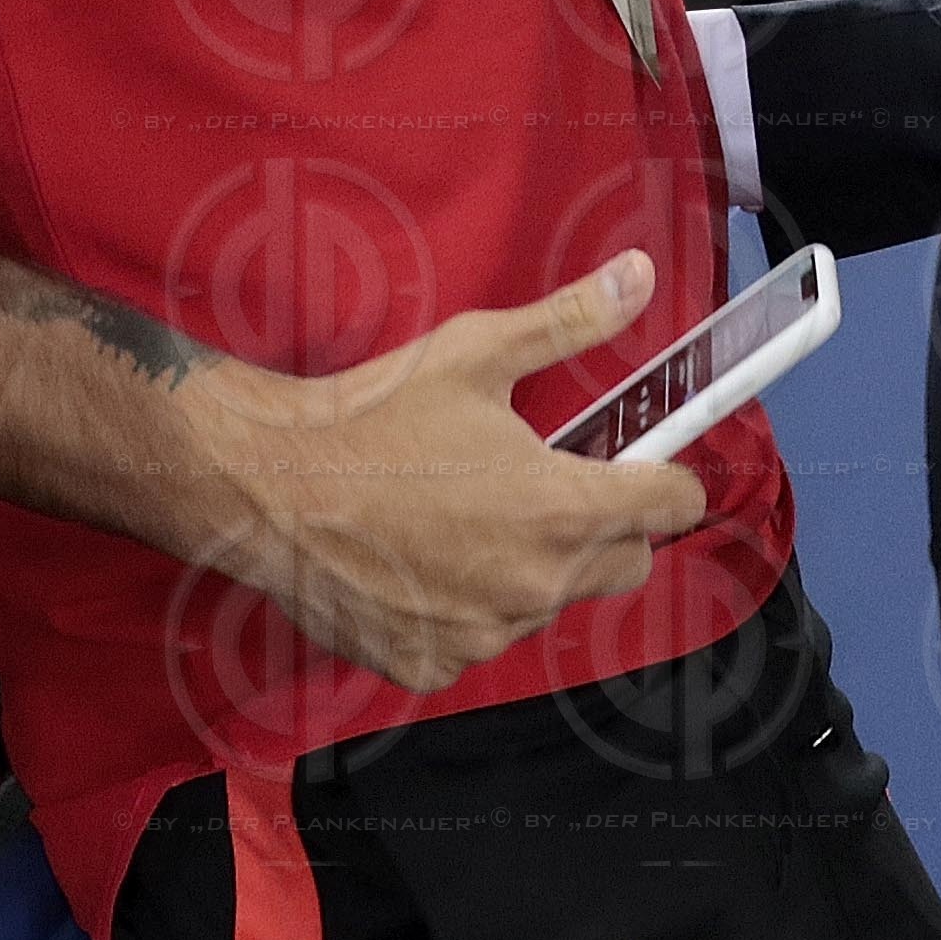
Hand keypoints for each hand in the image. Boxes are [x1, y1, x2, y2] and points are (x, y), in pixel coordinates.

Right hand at [185, 253, 707, 693]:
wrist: (268, 486)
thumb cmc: (375, 416)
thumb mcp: (478, 352)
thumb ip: (572, 320)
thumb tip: (641, 275)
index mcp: (563, 509)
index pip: (673, 508)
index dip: (667, 479)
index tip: (645, 466)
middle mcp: (535, 584)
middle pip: (626, 564)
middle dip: (607, 526)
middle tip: (551, 485)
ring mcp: (484, 633)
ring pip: (552, 602)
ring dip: (536, 568)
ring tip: (473, 518)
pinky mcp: (432, 665)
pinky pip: (483, 637)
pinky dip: (470, 608)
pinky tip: (428, 561)